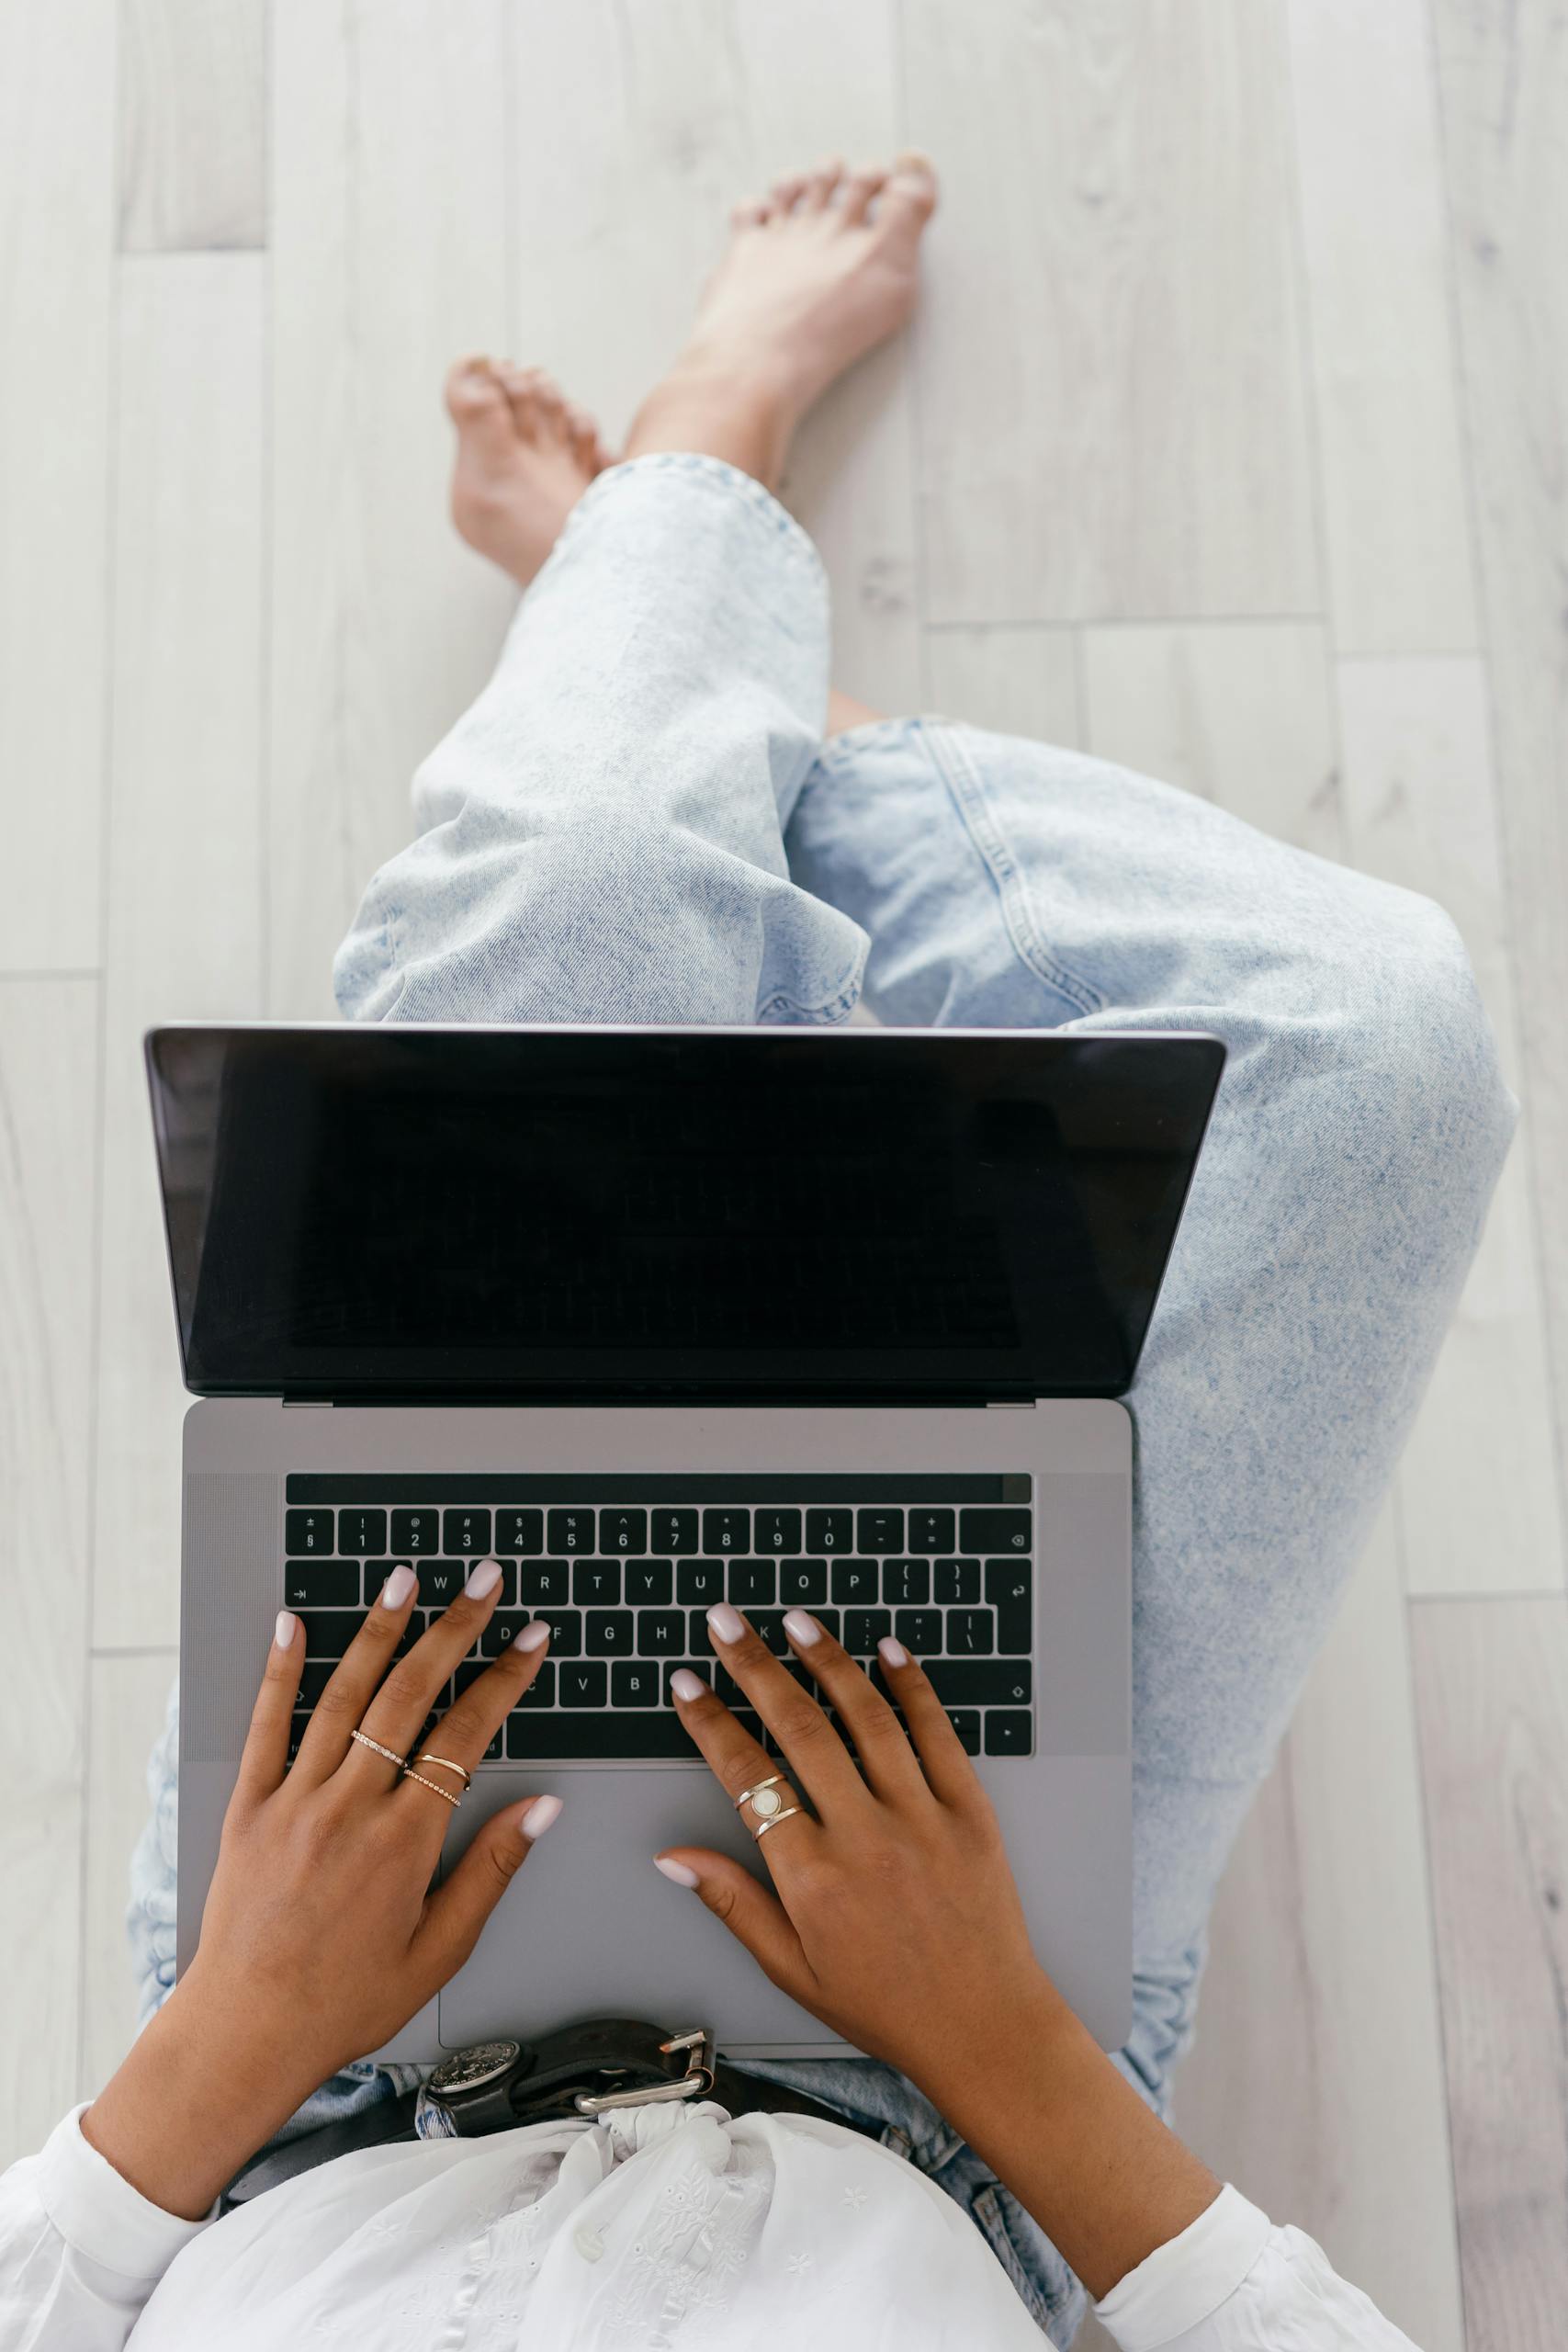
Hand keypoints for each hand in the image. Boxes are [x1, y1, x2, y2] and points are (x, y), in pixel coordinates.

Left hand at [82, 1564, 556, 2215]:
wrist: (247, 2033)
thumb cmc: (346, 2002)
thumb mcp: (440, 1950)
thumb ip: (491, 1870)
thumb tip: (539, 1807)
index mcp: (405, 1841)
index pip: (467, 1735)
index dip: (505, 1679)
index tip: (530, 1639)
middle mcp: (351, 1808)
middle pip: (411, 1695)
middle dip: (455, 1629)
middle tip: (483, 1581)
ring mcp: (294, 1802)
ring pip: (344, 1695)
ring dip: (379, 1630)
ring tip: (406, 1579)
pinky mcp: (247, 1808)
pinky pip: (264, 1725)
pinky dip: (279, 1670)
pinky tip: (293, 1623)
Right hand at [655, 1607, 1055, 2107]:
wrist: (983, 2027)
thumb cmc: (885, 2004)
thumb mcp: (791, 1967)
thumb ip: (732, 1902)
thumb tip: (673, 1857)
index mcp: (812, 1877)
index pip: (746, 1777)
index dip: (710, 1723)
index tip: (687, 1684)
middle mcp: (864, 1836)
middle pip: (799, 1727)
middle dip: (754, 1666)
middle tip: (725, 1622)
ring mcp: (921, 1817)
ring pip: (866, 1716)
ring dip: (826, 1659)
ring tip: (794, 1620)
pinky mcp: (970, 1810)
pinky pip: (937, 1734)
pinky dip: (911, 1687)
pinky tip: (887, 1651)